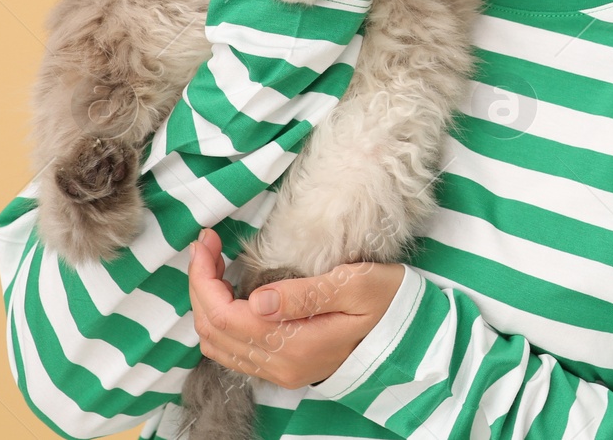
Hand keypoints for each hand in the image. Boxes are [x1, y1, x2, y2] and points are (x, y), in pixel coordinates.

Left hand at [187, 228, 404, 389]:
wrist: (413, 332)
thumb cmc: (389, 300)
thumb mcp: (356, 285)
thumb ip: (306, 294)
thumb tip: (256, 299)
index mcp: (296, 345)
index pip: (225, 315)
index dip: (205, 277)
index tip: (207, 240)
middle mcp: (281, 366)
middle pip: (213, 331)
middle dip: (199, 285)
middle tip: (207, 244)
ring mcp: (281, 371)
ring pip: (217, 344)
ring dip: (206, 303)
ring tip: (213, 264)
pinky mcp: (284, 367)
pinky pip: (233, 351)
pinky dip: (219, 320)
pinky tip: (229, 292)